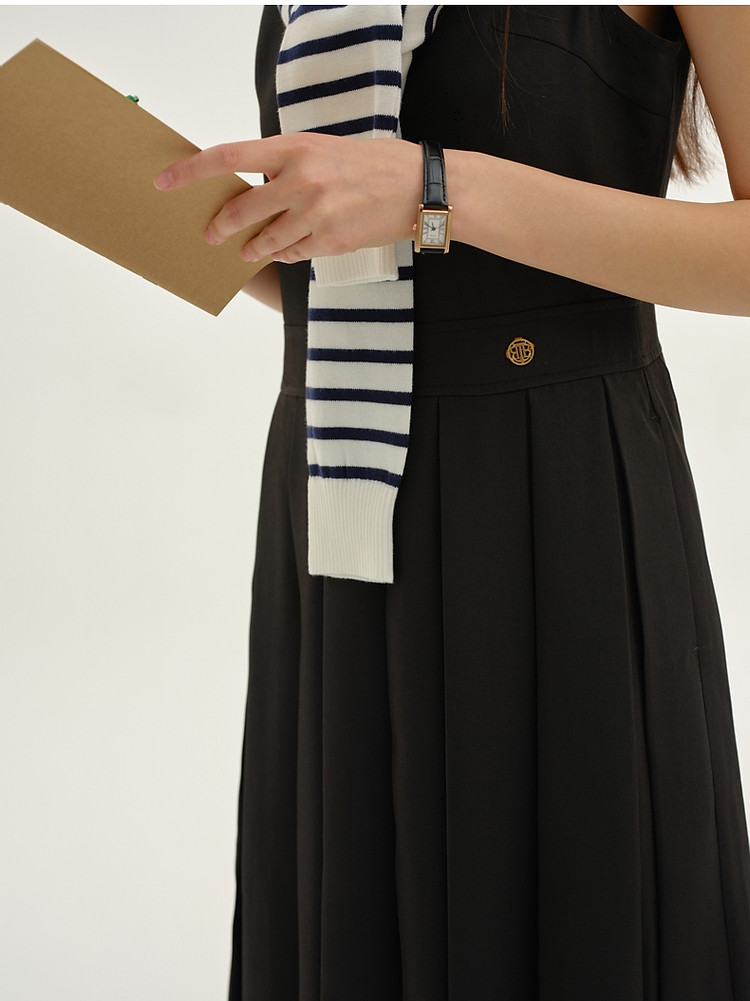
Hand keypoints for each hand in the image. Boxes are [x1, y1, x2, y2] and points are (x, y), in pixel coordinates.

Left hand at [154, 132, 422, 263]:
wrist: (417, 187)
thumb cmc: (370, 164)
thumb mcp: (322, 150)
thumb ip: (285, 166)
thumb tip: (251, 189)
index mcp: (295, 148)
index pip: (229, 156)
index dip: (192, 170)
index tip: (166, 181)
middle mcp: (301, 180)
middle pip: (242, 210)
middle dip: (221, 227)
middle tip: (212, 235)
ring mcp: (315, 214)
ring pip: (265, 240)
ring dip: (252, 248)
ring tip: (248, 250)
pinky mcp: (329, 242)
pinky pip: (293, 254)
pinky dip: (285, 254)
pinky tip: (288, 249)